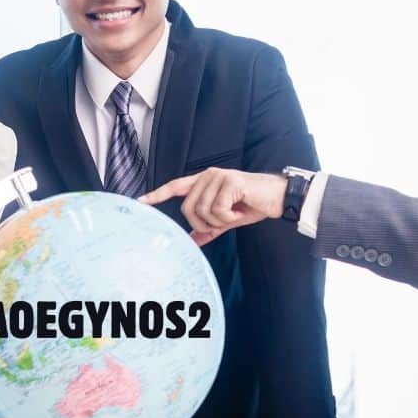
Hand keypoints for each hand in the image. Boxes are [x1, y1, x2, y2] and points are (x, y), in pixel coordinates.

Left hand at [139, 168, 288, 245]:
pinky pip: (218, 210)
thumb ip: (208, 228)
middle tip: (224, 222)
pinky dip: (230, 218)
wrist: (278, 199)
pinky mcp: (229, 181)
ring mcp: (218, 176)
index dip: (157, 194)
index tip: (140, 201)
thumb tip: (192, 242)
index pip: (176, 186)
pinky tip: (241, 211)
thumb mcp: (226, 220)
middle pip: (188, 208)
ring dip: (220, 221)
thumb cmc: (252, 205)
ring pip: (202, 211)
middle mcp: (208, 175)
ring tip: (236, 213)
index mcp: (204, 181)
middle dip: (204, 223)